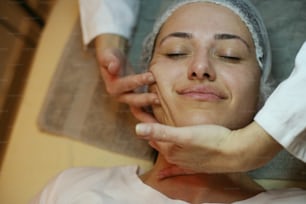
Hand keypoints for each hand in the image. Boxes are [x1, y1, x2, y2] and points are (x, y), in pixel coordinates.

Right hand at [95, 34, 158, 121]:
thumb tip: (113, 67)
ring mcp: (129, 100)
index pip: (125, 84)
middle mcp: (120, 95)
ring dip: (148, 114)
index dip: (137, 81)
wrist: (114, 62)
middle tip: (158, 98)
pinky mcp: (136, 101)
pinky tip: (161, 120)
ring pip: (138, 110)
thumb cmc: (111, 56)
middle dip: (145, 99)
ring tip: (162, 113)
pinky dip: (151, 117)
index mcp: (113, 86)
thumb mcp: (108, 55)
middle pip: (133, 100)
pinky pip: (144, 112)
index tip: (151, 76)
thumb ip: (109, 60)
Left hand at [136, 122, 281, 177]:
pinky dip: (169, 166)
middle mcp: (176, 157)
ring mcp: (186, 162)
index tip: (135, 106)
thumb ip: (160, 131)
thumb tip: (136, 129)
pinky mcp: (196, 163)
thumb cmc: (212, 140)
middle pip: (158, 141)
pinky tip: (164, 170)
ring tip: (154, 129)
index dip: (142, 119)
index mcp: (170, 149)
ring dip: (160, 139)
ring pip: (167, 149)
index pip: (150, 133)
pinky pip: (178, 166)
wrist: (237, 153)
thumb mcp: (184, 134)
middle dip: (149, 129)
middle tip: (143, 113)